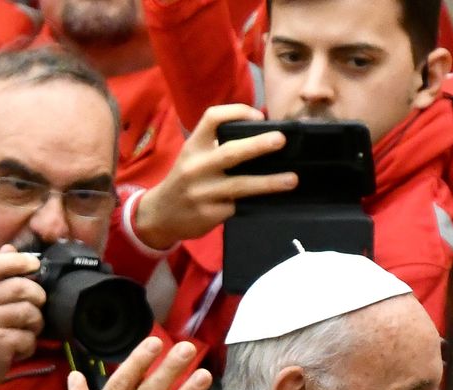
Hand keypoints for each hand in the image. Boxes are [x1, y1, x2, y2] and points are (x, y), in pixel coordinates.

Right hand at [132, 104, 298, 249]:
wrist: (161, 214)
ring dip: (269, 182)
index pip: (212, 118)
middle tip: (281, 140)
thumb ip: (217, 146)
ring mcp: (203, 192)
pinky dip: (257, 202)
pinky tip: (274, 201)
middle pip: (230, 152)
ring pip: (240, 185)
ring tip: (292, 179)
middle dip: (257, 145)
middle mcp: (196, 167)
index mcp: (193, 146)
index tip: (260, 116)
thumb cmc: (186, 179)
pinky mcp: (210, 214)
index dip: (237, 112)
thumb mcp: (193, 156)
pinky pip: (239, 206)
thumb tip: (261, 135)